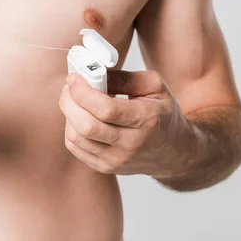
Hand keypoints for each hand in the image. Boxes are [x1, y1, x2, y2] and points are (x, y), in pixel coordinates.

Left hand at [59, 70, 192, 176]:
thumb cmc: (162, 115)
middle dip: (69, 102)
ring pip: (76, 137)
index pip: (105, 109)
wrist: (172, 152)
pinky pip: (75, 147)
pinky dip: (71, 128)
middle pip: (86, 126)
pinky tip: (79, 117)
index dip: (82, 92)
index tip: (73, 78)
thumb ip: (124, 77)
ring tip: (74, 101)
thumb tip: (93, 73)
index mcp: (145, 120)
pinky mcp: (104, 167)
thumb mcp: (154, 87)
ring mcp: (116, 159)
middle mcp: (130, 144)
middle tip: (69, 87)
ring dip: (68, 114)